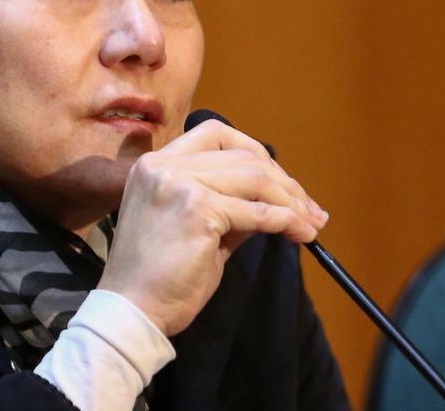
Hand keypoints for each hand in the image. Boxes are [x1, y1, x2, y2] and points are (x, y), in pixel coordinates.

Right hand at [96, 119, 327, 335]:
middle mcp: (163, 166)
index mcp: (155, 164)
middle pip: (242, 154)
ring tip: (310, 225)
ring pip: (255, 178)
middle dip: (284, 181)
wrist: (134, 310)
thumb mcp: (196, 227)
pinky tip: (300, 234)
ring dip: (291, 202)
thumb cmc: (161, 277)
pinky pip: (258, 212)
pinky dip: (286, 222)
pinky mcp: (197, 210)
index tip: (280, 181)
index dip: (254, 152)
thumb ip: (229, 205)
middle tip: (310, 209)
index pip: (216, 133)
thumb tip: (276, 200)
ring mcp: (178, 184)